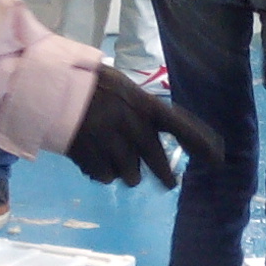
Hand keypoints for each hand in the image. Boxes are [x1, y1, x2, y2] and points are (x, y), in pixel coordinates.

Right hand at [63, 66, 222, 187]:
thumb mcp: (120, 86)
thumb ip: (140, 109)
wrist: (48, 86)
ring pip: (130, 174)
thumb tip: (163, 128)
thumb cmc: (86, 82)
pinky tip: (93, 159)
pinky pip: (105, 177)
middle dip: (164, 175)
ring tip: (116, 159)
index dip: (200, 143)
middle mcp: (130, 125)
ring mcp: (109, 142)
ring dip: (126, 171)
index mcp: (141, 103)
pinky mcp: (89, 157)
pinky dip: (102, 173)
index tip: (217, 160)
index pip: (179, 125)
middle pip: (156, 161)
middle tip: (170, 182)